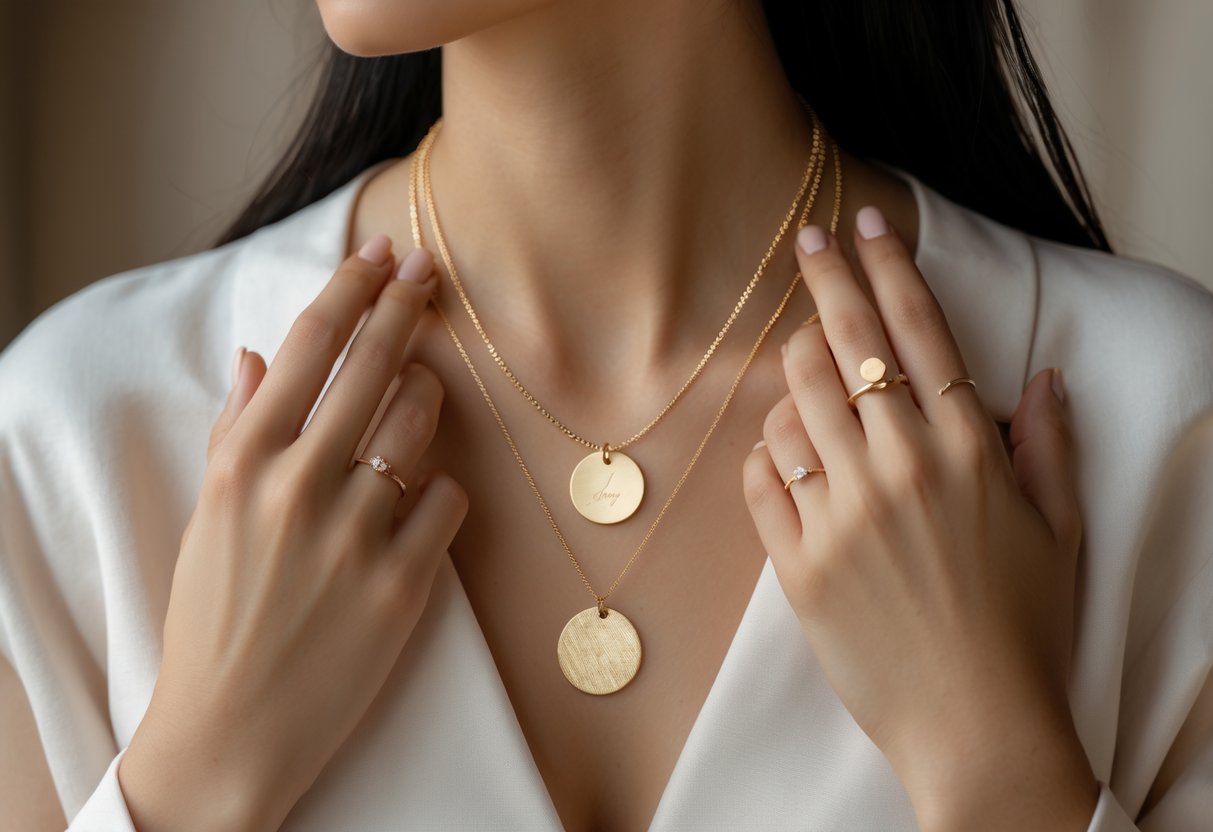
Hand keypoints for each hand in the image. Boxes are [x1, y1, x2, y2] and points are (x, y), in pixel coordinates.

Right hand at [119, 235, 467, 831]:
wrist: (230, 729)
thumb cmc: (214, 616)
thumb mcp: (207, 516)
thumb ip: (237, 431)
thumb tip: (263, 358)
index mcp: (243, 462)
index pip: (312, 345)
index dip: (353, 287)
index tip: (382, 253)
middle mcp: (300, 486)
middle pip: (374, 364)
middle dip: (407, 306)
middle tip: (431, 271)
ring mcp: (355, 535)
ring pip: (423, 422)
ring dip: (428, 397)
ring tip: (420, 393)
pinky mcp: (403, 585)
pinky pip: (448, 500)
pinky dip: (441, 491)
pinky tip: (421, 502)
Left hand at [742, 208, 1097, 830]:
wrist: (975, 723)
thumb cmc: (1024, 626)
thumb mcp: (1059, 531)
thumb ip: (1049, 446)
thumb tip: (1043, 377)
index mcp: (966, 451)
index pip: (918, 332)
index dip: (888, 266)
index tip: (861, 222)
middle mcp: (898, 467)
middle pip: (844, 348)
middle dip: (822, 284)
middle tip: (805, 245)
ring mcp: (841, 512)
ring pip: (793, 402)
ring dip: (793, 367)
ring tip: (803, 358)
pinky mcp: (797, 559)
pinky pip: (761, 476)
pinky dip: (765, 452)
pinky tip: (782, 449)